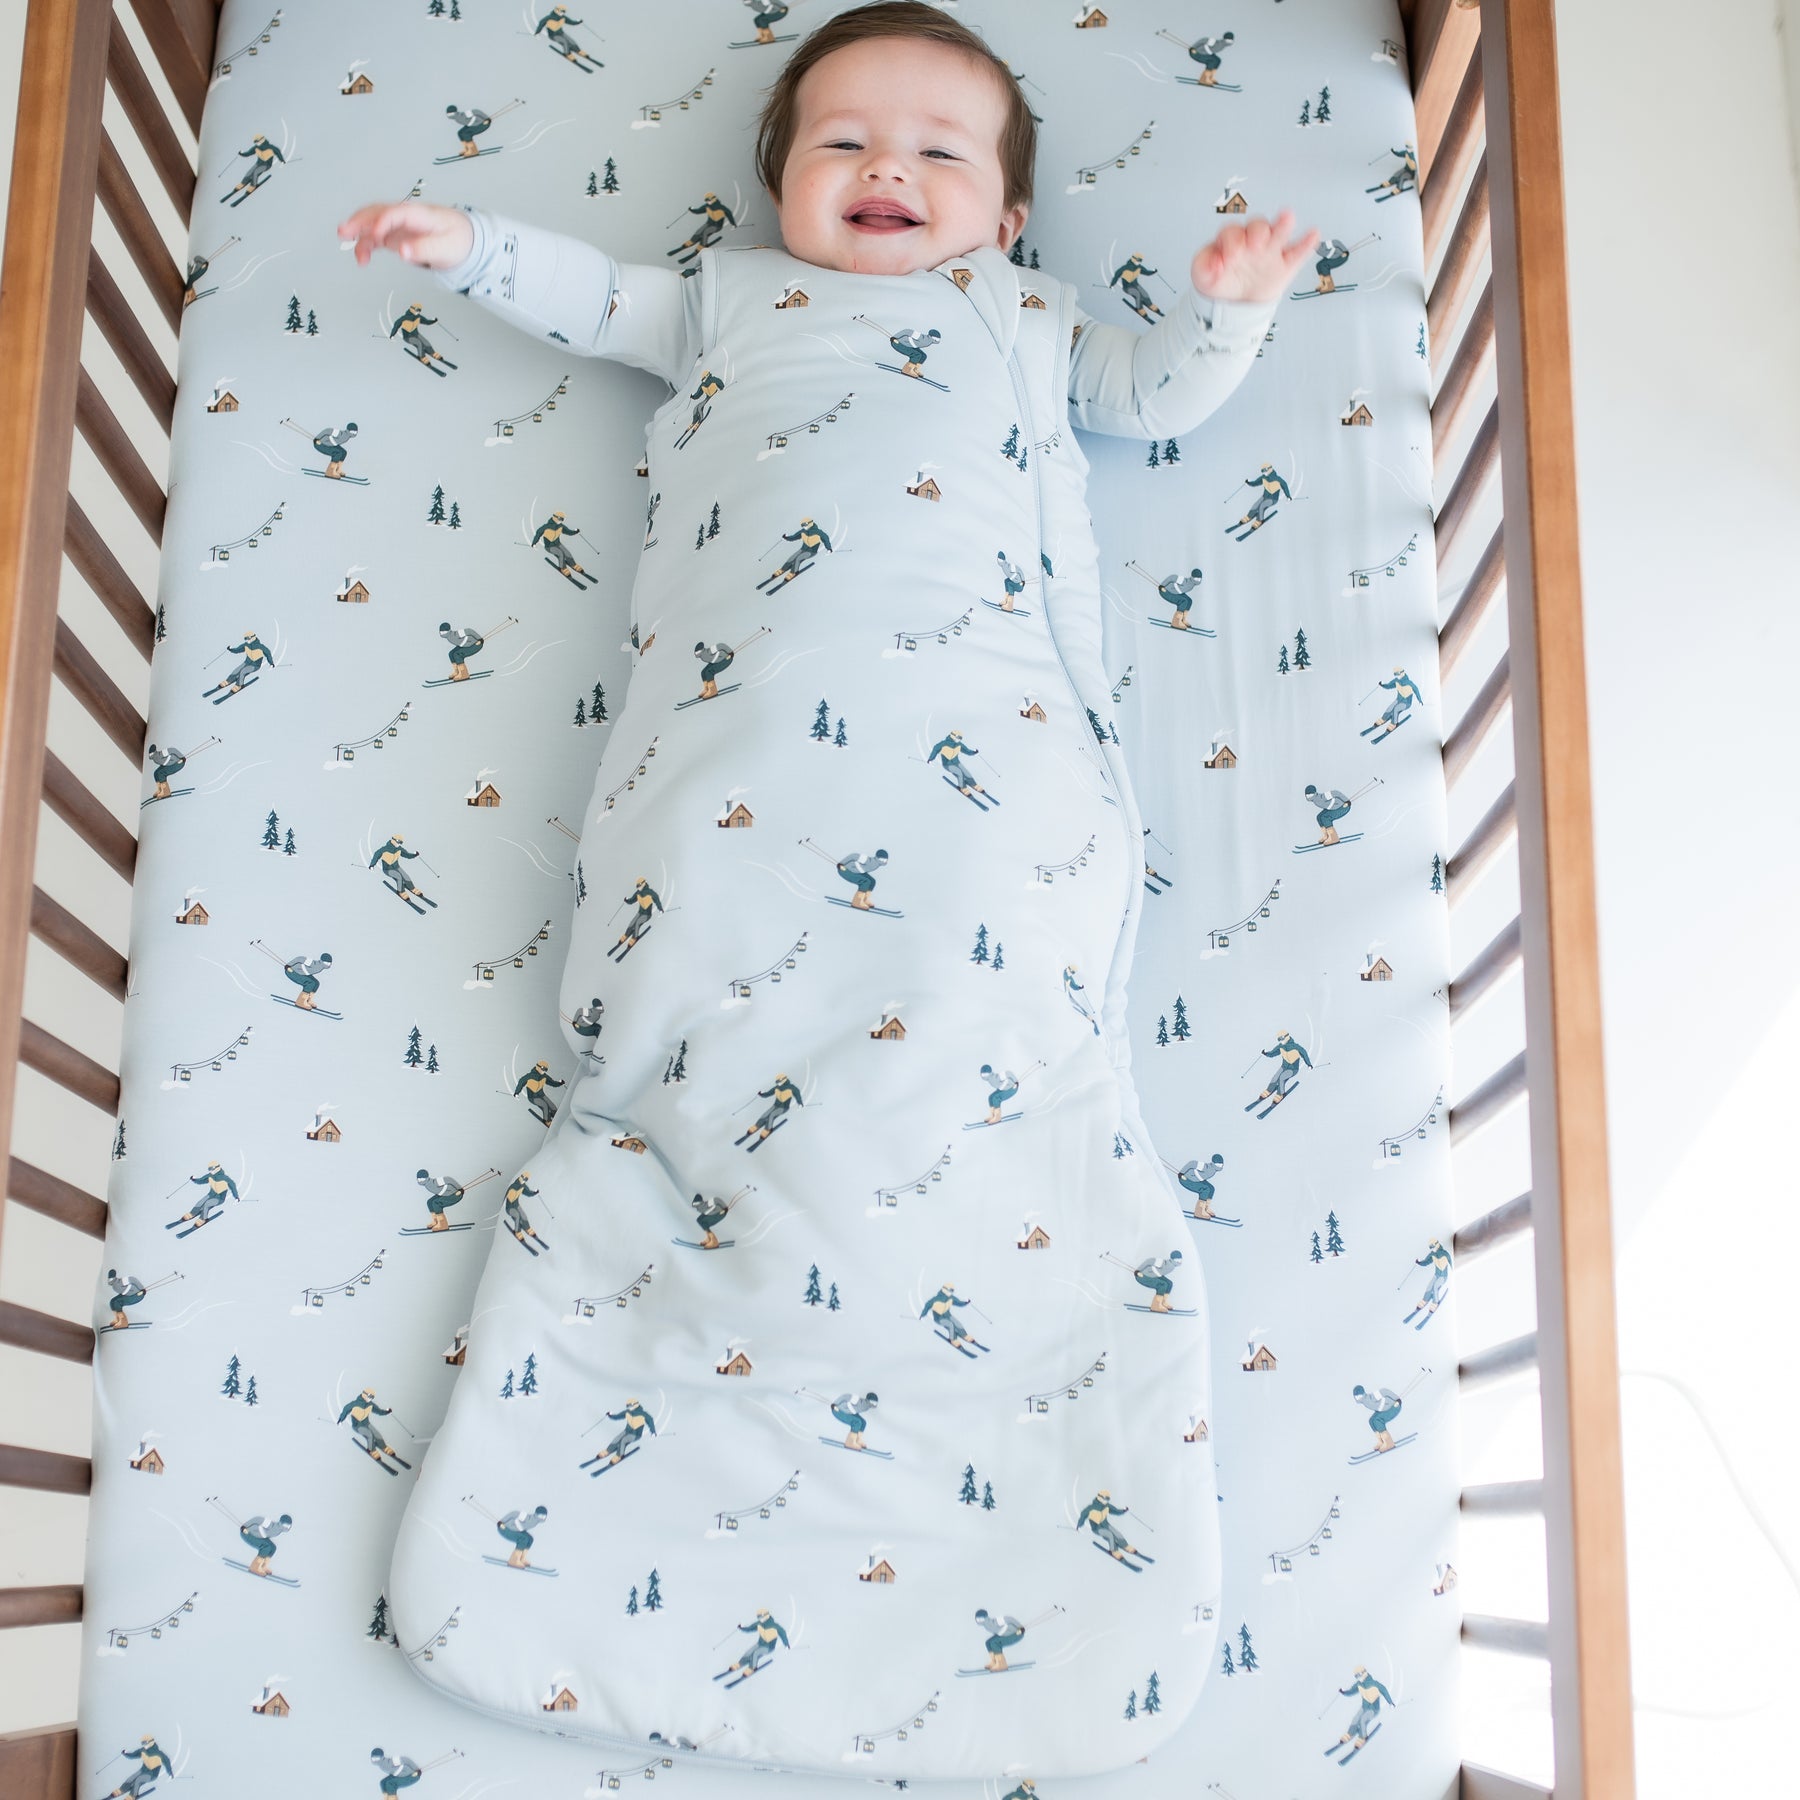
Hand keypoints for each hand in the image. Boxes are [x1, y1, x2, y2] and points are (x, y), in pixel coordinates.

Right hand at [336, 200, 473, 270]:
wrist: (464, 239)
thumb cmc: (457, 240)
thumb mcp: (446, 247)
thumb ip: (424, 249)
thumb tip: (403, 252)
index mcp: (420, 215)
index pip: (397, 213)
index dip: (384, 222)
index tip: (376, 236)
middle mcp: (405, 217)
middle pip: (378, 212)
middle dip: (360, 221)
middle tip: (344, 231)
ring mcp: (398, 225)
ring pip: (373, 224)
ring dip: (359, 235)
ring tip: (355, 254)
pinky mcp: (395, 236)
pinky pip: (376, 237)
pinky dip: (366, 245)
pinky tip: (362, 258)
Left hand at [1190, 209, 1319, 305]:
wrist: (1236, 303)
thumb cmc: (1220, 280)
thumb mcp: (1202, 274)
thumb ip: (1203, 264)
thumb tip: (1214, 263)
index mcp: (1231, 238)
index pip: (1232, 232)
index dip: (1231, 242)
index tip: (1229, 259)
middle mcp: (1252, 239)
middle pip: (1257, 226)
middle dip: (1256, 232)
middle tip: (1254, 245)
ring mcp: (1271, 250)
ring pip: (1279, 232)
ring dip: (1282, 226)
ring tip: (1287, 218)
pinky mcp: (1286, 264)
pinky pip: (1298, 252)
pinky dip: (1306, 243)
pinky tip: (1312, 235)